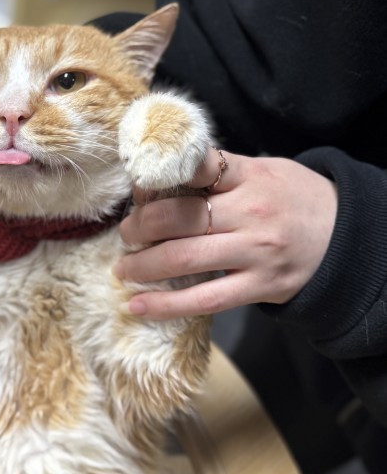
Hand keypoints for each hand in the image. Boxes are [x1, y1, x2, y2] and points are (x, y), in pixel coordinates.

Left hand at [115, 149, 337, 319]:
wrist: (348, 237)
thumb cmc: (292, 199)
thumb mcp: (263, 170)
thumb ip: (217, 173)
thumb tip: (156, 180)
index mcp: (249, 177)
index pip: (196, 167)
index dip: (157, 176)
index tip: (136, 187)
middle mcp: (251, 213)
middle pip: (178, 218)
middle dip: (139, 227)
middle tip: (126, 233)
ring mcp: (255, 253)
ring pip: (183, 259)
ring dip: (143, 265)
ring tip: (125, 268)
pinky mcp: (259, 288)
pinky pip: (203, 300)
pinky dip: (165, 305)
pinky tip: (138, 306)